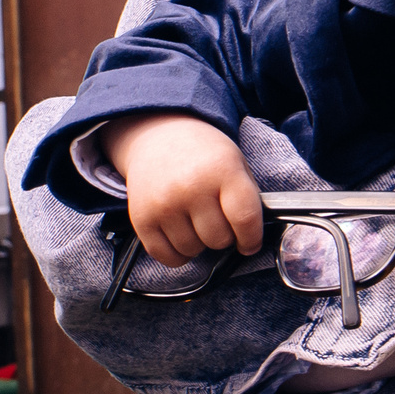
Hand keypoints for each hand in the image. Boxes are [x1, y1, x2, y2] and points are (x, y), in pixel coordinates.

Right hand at [101, 114, 264, 267]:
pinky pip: (167, 257)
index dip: (251, 238)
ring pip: (193, 250)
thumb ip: (248, 198)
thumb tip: (252, 238)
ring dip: (199, 243)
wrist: (157, 136)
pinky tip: (180, 233)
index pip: (245, 219)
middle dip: (223, 235)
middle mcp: (191, 187)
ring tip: (195, 219)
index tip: (249, 243)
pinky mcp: (142, 218)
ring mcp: (164, 204)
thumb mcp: (235, 161)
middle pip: (218, 239)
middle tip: (217, 218)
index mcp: (222, 169)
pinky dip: (178, 253)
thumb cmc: (203, 154)